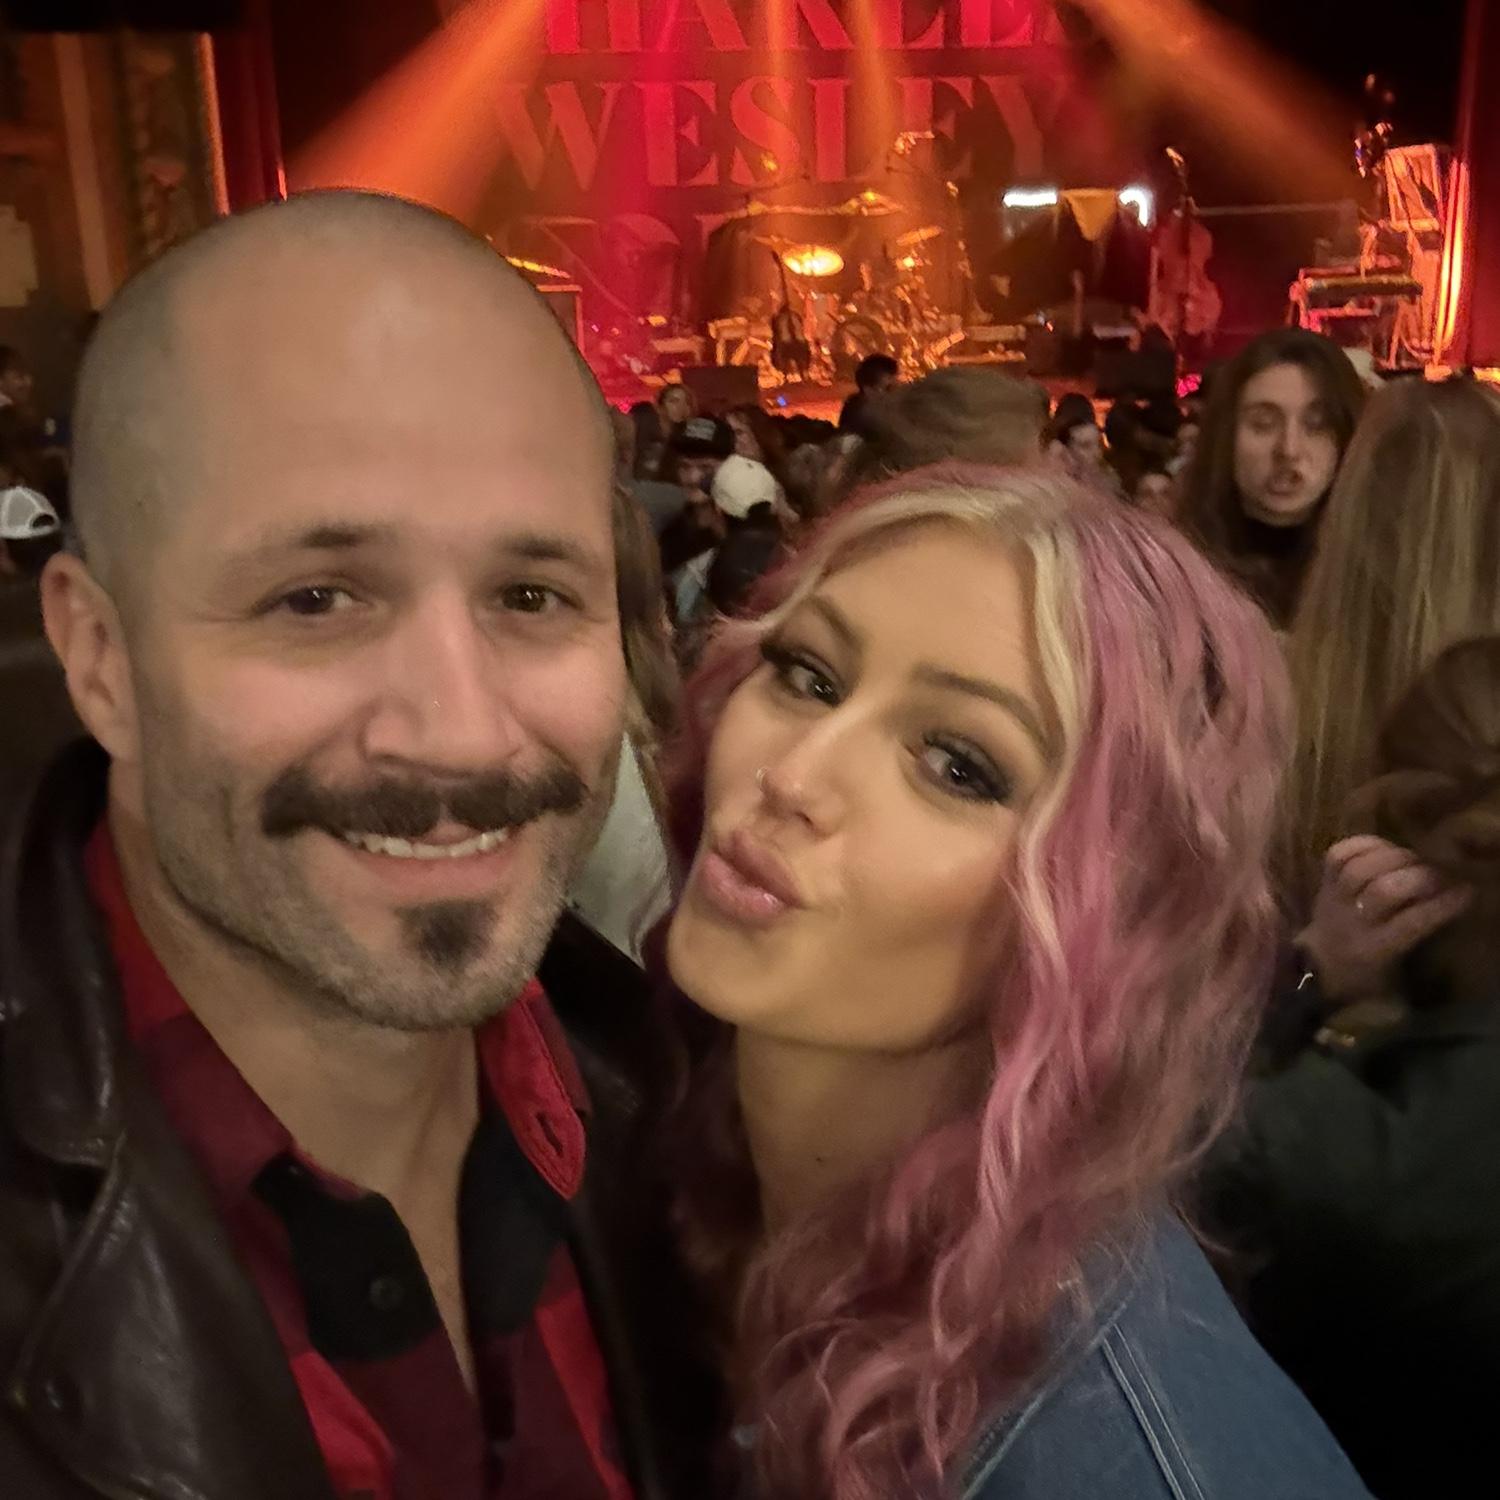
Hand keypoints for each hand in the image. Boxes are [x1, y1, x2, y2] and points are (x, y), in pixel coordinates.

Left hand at [1299, 835, 1471, 1001]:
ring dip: (1394, 857)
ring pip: (1360, 869)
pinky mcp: (1322, 881)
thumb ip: (1420, 936)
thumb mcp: (1398, 967)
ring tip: (1414, 859)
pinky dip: (1365, 844)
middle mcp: (1352, 923)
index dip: (1441, 905)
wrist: (1321, 962)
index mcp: (1376, 950)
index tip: (1466, 891)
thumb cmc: (1370, 969)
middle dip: (1419, 877)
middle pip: (1383, 891)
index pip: (1411, 924)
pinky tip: (1385, 847)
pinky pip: (1339, 854)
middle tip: (1439, 874)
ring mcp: (1334, 899)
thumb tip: (1451, 897)